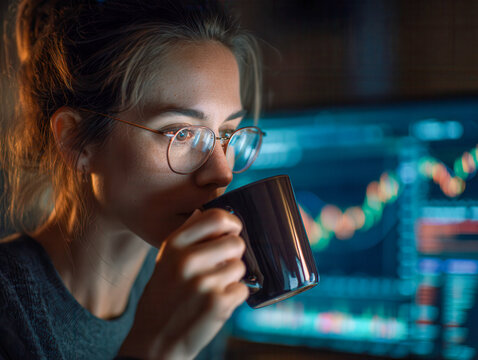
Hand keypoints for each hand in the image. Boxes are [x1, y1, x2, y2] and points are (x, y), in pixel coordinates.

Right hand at [118, 208, 248, 359]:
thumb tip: (210, 214)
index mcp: (174, 245)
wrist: (155, 341)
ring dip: (233, 278)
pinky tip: (216, 303)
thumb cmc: (163, 298)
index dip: (231, 222)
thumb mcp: (166, 261)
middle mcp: (187, 260)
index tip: (232, 231)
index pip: (216, 217)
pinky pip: (243, 289)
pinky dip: (234, 297)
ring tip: (214, 289)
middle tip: (221, 267)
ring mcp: (203, 283)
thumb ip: (188, 236)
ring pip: (241, 267)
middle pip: (236, 242)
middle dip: (234, 255)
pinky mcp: (217, 304)